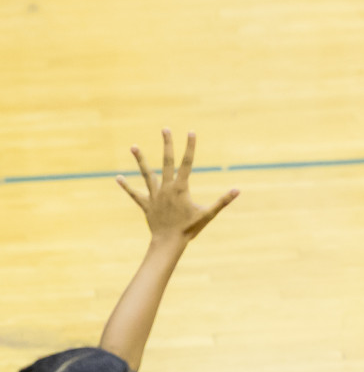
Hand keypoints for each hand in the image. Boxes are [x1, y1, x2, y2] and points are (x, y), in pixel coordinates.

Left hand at [117, 129, 237, 245]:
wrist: (168, 242)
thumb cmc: (189, 229)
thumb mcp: (208, 214)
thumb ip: (222, 201)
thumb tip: (237, 190)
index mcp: (181, 188)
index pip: (187, 163)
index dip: (190, 147)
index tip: (191, 132)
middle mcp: (166, 188)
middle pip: (166, 162)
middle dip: (167, 145)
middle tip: (165, 129)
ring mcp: (154, 195)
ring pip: (146, 174)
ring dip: (140, 160)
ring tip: (133, 146)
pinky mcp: (146, 204)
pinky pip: (135, 194)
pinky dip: (126, 187)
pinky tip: (118, 178)